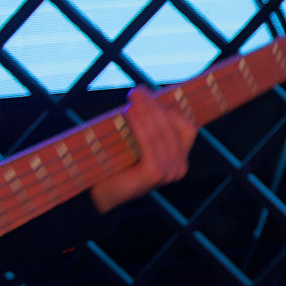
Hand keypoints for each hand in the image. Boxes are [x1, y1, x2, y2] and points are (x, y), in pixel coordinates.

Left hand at [89, 87, 197, 212]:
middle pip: (172, 126)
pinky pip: (149, 142)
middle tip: (137, 91)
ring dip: (146, 111)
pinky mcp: (155, 173)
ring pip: (160, 132)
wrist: (98, 194)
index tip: (148, 93)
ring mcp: (169, 172)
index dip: (169, 108)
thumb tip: (144, 95)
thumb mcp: (136, 144)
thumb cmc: (116, 166)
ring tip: (132, 98)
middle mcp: (179, 166)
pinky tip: (129, 113)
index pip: (187, 127)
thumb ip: (146, 127)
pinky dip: (140, 124)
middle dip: (153, 105)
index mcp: (180, 160)